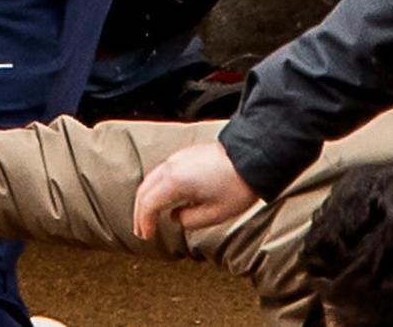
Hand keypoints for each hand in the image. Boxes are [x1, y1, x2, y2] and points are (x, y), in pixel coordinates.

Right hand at [131, 142, 260, 238]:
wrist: (252, 158)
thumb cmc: (236, 186)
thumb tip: (175, 218)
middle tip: (142, 230)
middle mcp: (172, 166)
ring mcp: (178, 158)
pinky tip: (164, 198)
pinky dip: (156, 187)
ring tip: (149, 216)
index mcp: (175, 181)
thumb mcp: (214, 214)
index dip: (144, 222)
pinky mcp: (186, 155)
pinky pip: (161, 172)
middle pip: (144, 189)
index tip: (147, 236)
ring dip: (146, 198)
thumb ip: (188, 221)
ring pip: (151, 179)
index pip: (148, 204)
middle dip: (140, 212)